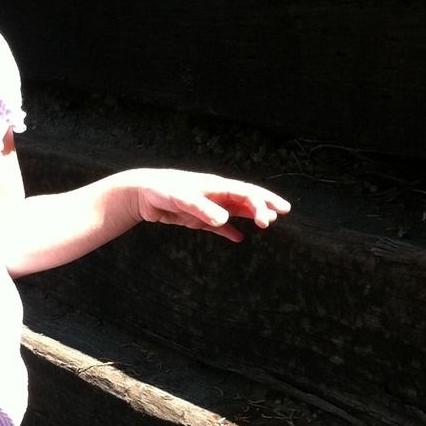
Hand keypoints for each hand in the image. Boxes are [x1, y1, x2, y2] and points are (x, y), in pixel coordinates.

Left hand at [128, 169, 289, 242]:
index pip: (245, 193)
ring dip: (251, 215)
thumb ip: (203, 209)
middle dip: (265, 204)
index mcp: (215, 186)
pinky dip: (229, 230)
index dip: (261, 203)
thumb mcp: (182, 199)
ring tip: (268, 223)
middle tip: (285, 211)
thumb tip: (225, 220)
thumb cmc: (162, 191)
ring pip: (235, 210)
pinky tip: (238, 238)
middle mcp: (214, 194)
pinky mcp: (196, 217)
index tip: (270, 219)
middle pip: (245, 198)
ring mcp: (207, 205)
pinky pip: (218, 225)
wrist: (141, 193)